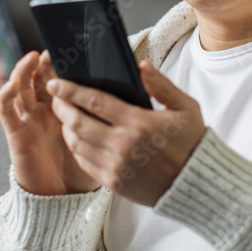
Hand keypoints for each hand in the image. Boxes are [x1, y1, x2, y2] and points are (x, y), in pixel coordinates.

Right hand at [0, 50, 101, 195]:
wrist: (62, 200)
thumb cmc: (84, 172)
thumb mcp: (103, 143)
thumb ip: (113, 121)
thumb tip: (135, 97)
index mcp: (66, 111)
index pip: (64, 81)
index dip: (66, 66)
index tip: (78, 50)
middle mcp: (44, 112)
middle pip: (40, 79)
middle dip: (46, 64)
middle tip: (56, 48)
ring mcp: (28, 120)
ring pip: (21, 88)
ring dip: (23, 71)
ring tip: (34, 57)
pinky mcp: (16, 134)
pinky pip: (6, 111)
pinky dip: (6, 95)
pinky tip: (13, 85)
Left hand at [46, 59, 206, 207]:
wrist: (197, 184)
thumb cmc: (192, 142)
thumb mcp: (185, 107)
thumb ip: (162, 85)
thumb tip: (142, 66)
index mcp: (139, 123)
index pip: (95, 102)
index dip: (71, 90)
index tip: (56, 83)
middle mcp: (123, 145)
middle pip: (78, 122)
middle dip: (61, 107)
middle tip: (55, 97)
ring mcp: (116, 166)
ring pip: (77, 144)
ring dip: (65, 128)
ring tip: (64, 116)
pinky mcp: (114, 183)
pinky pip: (84, 163)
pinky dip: (76, 149)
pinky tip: (77, 138)